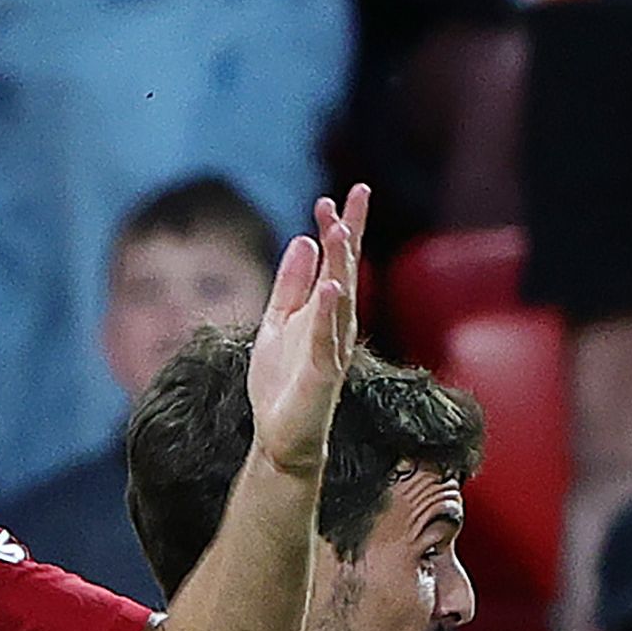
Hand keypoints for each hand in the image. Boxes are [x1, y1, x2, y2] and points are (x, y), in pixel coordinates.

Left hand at [245, 193, 367, 482]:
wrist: (281, 437)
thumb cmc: (282, 382)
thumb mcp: (277, 323)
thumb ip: (290, 285)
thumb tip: (304, 239)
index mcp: (324, 311)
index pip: (338, 262)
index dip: (343, 227)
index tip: (343, 193)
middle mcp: (336, 325)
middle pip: (346, 272)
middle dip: (348, 234)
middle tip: (354, 195)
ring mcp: (331, 349)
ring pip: (341, 299)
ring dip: (341, 264)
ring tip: (340, 229)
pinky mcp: (321, 375)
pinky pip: (325, 339)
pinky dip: (327, 313)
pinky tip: (330, 287)